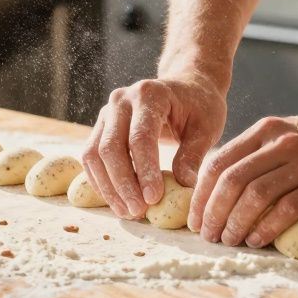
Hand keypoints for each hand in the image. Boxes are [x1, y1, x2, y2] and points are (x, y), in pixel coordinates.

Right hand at [83, 75, 226, 219]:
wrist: (187, 86)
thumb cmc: (200, 106)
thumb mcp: (206, 128)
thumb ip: (193, 155)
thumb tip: (184, 185)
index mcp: (150, 94)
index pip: (140, 137)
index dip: (144, 171)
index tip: (154, 199)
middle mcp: (122, 100)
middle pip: (111, 147)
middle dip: (122, 184)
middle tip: (138, 211)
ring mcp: (108, 112)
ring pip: (94, 154)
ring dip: (108, 186)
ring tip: (127, 211)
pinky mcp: (101, 126)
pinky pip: (91, 156)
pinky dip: (100, 180)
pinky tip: (116, 200)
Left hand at [187, 112, 297, 247]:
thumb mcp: (289, 137)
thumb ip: (259, 155)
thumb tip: (222, 191)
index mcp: (266, 131)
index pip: (219, 163)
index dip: (201, 195)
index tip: (195, 220)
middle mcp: (282, 143)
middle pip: (231, 180)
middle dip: (213, 213)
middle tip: (208, 236)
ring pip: (256, 195)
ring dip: (236, 223)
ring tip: (229, 241)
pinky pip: (288, 208)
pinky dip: (267, 227)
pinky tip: (257, 241)